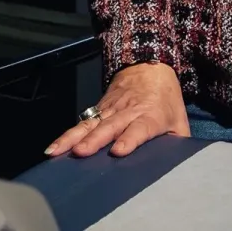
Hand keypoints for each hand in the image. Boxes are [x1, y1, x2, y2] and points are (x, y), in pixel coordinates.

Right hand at [45, 62, 189, 158]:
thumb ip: (179, 143)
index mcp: (150, 115)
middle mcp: (127, 112)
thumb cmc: (165, 97)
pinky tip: (53, 148)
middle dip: (94, 140)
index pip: (139, 128)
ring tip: (57, 152)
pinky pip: (81, 123)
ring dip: (73, 138)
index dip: (129, 138)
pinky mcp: (98, 108)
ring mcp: (110, 109)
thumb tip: (179, 167)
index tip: (118, 150)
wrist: (149, 64)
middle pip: (109, 126)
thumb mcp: (179, 118)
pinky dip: (66, 135)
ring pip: (90, 124)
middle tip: (81, 153)